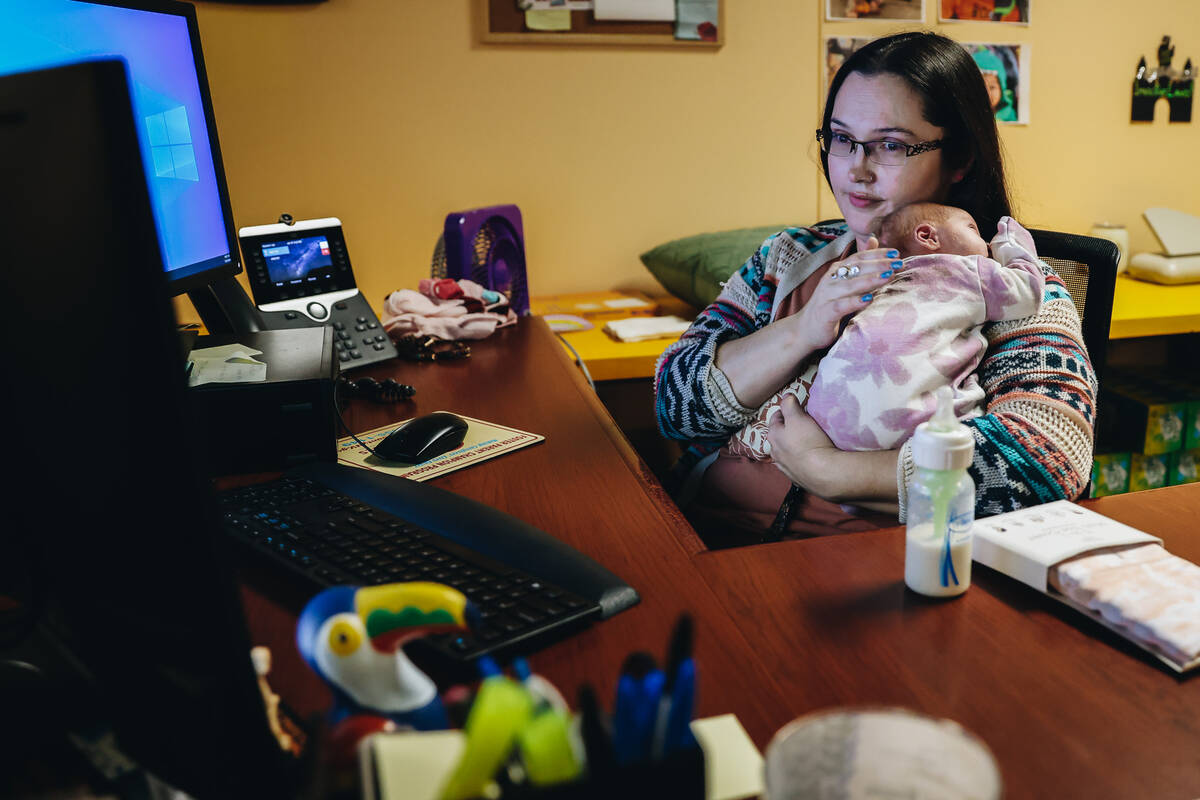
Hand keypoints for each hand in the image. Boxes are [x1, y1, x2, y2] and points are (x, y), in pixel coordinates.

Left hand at [766, 394, 839, 496]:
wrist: (824, 473)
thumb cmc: (809, 442)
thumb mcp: (798, 417)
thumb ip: (789, 405)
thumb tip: (786, 396)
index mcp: (773, 436)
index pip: (776, 418)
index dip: (785, 411)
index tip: (795, 408)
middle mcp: (775, 452)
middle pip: (779, 436)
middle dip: (788, 429)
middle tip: (802, 425)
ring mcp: (784, 467)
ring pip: (785, 451)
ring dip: (792, 446)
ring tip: (807, 442)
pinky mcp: (796, 477)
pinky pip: (795, 464)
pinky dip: (799, 460)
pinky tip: (809, 459)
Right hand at [792, 235, 899, 353]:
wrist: (804, 330)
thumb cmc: (829, 306)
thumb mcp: (844, 284)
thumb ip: (860, 266)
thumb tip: (874, 241)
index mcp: (837, 271)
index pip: (859, 258)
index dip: (877, 254)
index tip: (896, 254)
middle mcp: (831, 280)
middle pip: (857, 268)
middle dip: (879, 265)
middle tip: (899, 264)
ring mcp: (827, 296)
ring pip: (850, 285)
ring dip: (871, 280)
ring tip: (889, 276)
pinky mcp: (825, 312)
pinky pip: (841, 305)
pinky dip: (854, 302)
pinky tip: (869, 299)